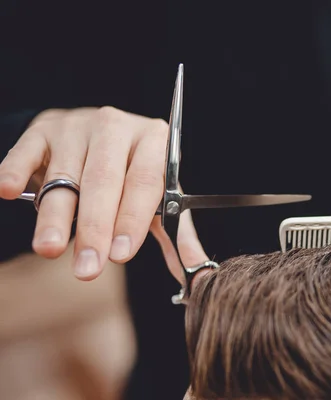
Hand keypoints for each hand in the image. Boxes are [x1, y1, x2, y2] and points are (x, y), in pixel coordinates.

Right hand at [0, 107, 207, 281]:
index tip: (121, 254)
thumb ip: (175, 231)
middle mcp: (116, 126)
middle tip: (87, 268)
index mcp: (153, 139)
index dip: (132, 219)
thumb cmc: (132, 173)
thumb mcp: (157, 196)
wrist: (95, 136)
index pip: (144, 182)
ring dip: (56, 215)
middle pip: (104, 181)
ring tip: (51, 248)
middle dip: (95, 228)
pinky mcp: (42, 129)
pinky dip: (14, 171)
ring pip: (65, 175)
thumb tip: (197, 271)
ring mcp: (77, 125)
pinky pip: (26, 151)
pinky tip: (8, 191)